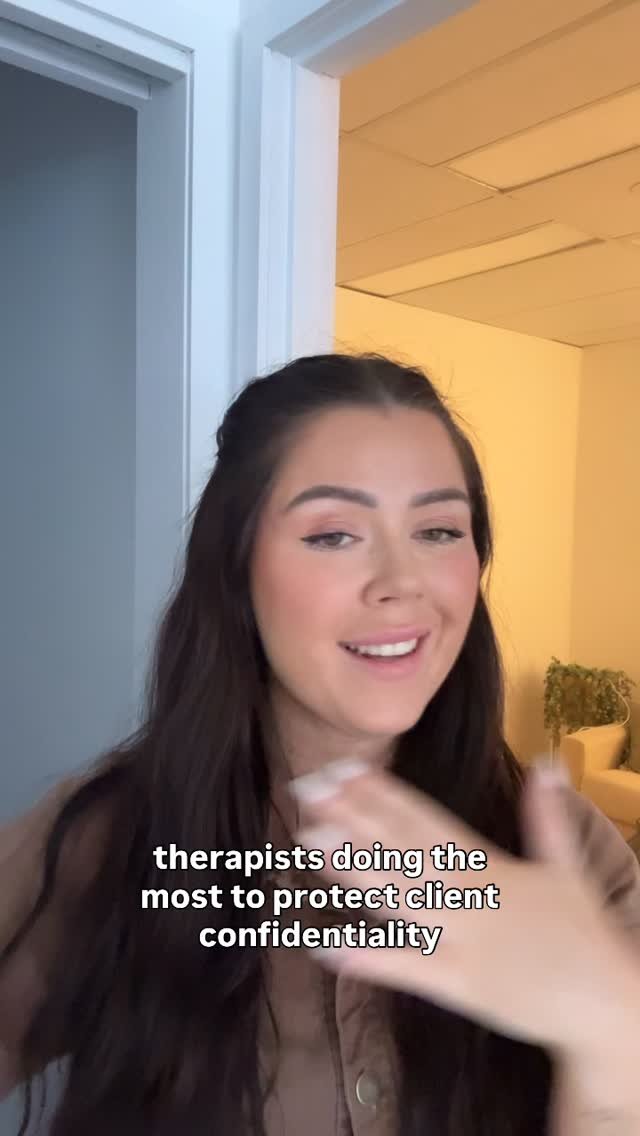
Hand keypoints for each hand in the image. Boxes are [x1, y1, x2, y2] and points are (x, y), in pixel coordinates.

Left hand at [290, 760, 639, 1061]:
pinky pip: (408, 969)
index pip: (425, 821)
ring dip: (351, 870)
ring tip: (309, 840)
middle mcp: (470, 896)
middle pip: (402, 851)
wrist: (606, 1005)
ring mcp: (463, 941)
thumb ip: (546, 813)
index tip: (344, 769)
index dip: (383, 794)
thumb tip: (548, 760)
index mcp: (490, 865)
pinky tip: (325, 945)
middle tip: (308, 789)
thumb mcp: (567, 865)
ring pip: (398, 899)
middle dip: (354, 818)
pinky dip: (368, 958)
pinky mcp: (460, 987)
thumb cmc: (584, 934)